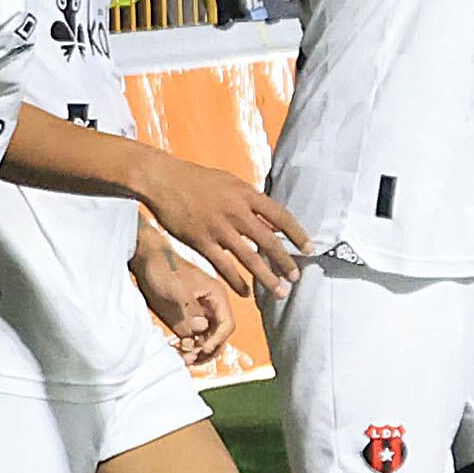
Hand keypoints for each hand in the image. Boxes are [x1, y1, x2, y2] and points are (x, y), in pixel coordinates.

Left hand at [131, 237, 233, 366]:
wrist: (146, 262)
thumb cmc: (163, 268)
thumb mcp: (176, 288)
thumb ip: (189, 308)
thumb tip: (201, 328)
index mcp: (217, 296)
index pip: (227, 324)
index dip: (217, 340)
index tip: (201, 349)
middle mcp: (211, 308)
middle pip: (219, 337)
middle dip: (207, 350)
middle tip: (190, 358)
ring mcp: (199, 316)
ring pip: (206, 342)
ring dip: (197, 353)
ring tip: (183, 358)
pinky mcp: (186, 321)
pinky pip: (193, 340)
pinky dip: (187, 349)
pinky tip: (177, 351)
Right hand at [137, 153, 307, 296]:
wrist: (164, 179)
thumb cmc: (198, 180)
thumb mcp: (230, 184)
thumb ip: (252, 202)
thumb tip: (273, 224)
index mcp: (246, 194)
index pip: (281, 216)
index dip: (297, 234)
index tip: (309, 249)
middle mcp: (236, 211)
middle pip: (269, 241)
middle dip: (285, 262)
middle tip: (296, 277)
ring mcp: (218, 227)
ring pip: (250, 258)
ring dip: (267, 277)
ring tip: (279, 292)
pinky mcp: (201, 241)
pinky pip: (224, 266)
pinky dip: (237, 281)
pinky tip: (246, 293)